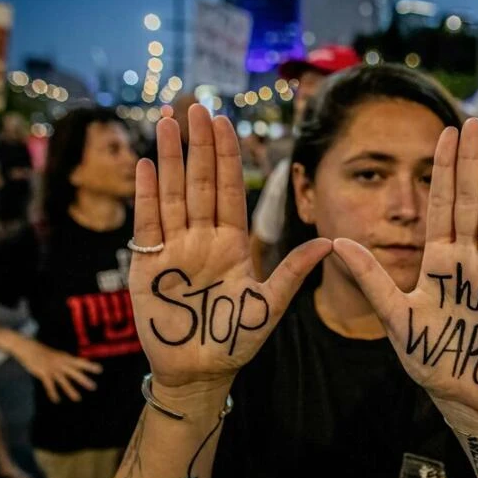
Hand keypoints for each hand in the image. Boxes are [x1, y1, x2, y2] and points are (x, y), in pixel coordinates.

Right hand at [10, 334, 102, 402]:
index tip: (100, 370)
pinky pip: (49, 385)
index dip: (89, 366)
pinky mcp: (43, 373)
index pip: (80, 362)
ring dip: (71, 390)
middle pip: (74, 372)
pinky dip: (53, 393)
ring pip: (64, 381)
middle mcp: (61, 363)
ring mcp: (52, 368)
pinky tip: (57, 400)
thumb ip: (67, 361)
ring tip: (78, 398)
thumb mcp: (58, 355)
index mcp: (65, 357)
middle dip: (84, 379)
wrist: (28, 348)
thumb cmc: (44, 352)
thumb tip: (79, 364)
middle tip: (94, 387)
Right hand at [128, 105, 330, 390]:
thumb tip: (331, 242)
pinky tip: (148, 164)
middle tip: (195, 106)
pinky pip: (148, 223)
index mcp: (233, 243)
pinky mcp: (149, 264)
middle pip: (200, 182)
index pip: (230, 190)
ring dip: (170, 158)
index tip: (224, 122)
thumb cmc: (235, 340)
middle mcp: (203, 238)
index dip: (226, 156)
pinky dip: (146, 195)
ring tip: (168, 121)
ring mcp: (174, 248)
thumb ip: (294, 272)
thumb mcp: (269, 305)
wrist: (200, 371)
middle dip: (198, 145)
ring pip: (172, 194)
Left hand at [334, 119, 477, 423]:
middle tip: (474, 122)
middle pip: (471, 202)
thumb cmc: (427, 354)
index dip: (443, 171)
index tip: (443, 134)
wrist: (460, 391)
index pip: (441, 205)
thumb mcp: (394, 315)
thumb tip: (338, 241)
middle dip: (471, 163)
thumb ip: (370, 277)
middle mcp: (467, 259)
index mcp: (437, 260)